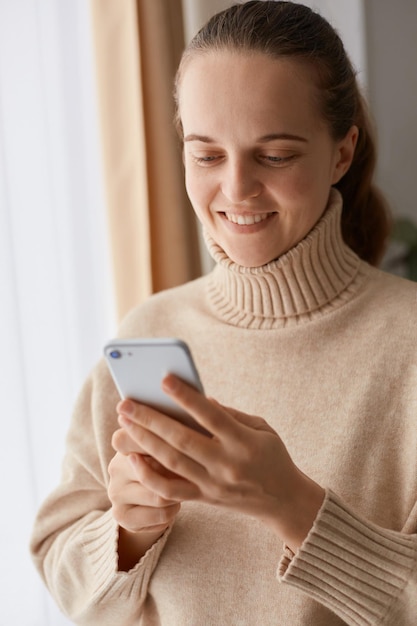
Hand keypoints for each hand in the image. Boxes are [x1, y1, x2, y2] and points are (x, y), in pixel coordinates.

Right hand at [107, 440, 181, 569]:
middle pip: (158, 469)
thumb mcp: (168, 443)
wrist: (148, 497)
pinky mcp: (122, 515)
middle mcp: (116, 467)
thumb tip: (192, 430)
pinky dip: (173, 510)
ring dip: (179, 494)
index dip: (169, 443)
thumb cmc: (166, 460)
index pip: (145, 438)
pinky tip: (173, 504)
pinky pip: (160, 514)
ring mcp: (116, 492)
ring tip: (183, 488)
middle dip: (180, 472)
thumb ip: (174, 434)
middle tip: (194, 472)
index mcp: (123, 441)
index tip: (188, 444)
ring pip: (160, 496)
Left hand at [116, 375, 324, 550]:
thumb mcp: (261, 428)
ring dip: (144, 440)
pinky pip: (170, 490)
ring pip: (171, 462)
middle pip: (182, 439)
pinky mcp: (204, 499)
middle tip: (126, 402)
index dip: (186, 397)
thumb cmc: (272, 455)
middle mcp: (227, 465)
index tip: (163, 379)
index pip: (210, 416)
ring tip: (125, 421)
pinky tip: (131, 458)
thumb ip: (229, 414)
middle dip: (150, 419)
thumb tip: (196, 398)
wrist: (283, 500)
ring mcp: (213, 485)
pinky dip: (148, 475)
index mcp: (244, 442)